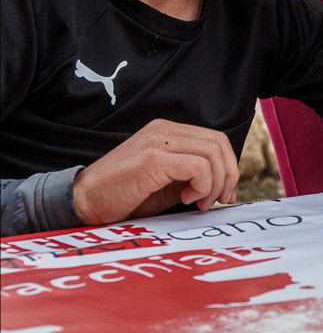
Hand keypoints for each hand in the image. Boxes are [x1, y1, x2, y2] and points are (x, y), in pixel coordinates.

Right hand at [73, 119, 240, 226]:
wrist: (84, 202)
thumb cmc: (125, 196)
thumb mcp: (168, 183)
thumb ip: (194, 177)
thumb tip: (228, 188)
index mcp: (168, 131)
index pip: (216, 140)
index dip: (229, 167)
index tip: (224, 195)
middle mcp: (164, 130)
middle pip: (219, 143)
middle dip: (228, 176)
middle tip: (217, 201)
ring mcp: (158, 142)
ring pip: (213, 154)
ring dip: (214, 184)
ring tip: (197, 202)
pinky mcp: (153, 158)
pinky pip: (199, 166)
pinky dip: (202, 186)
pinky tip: (185, 198)